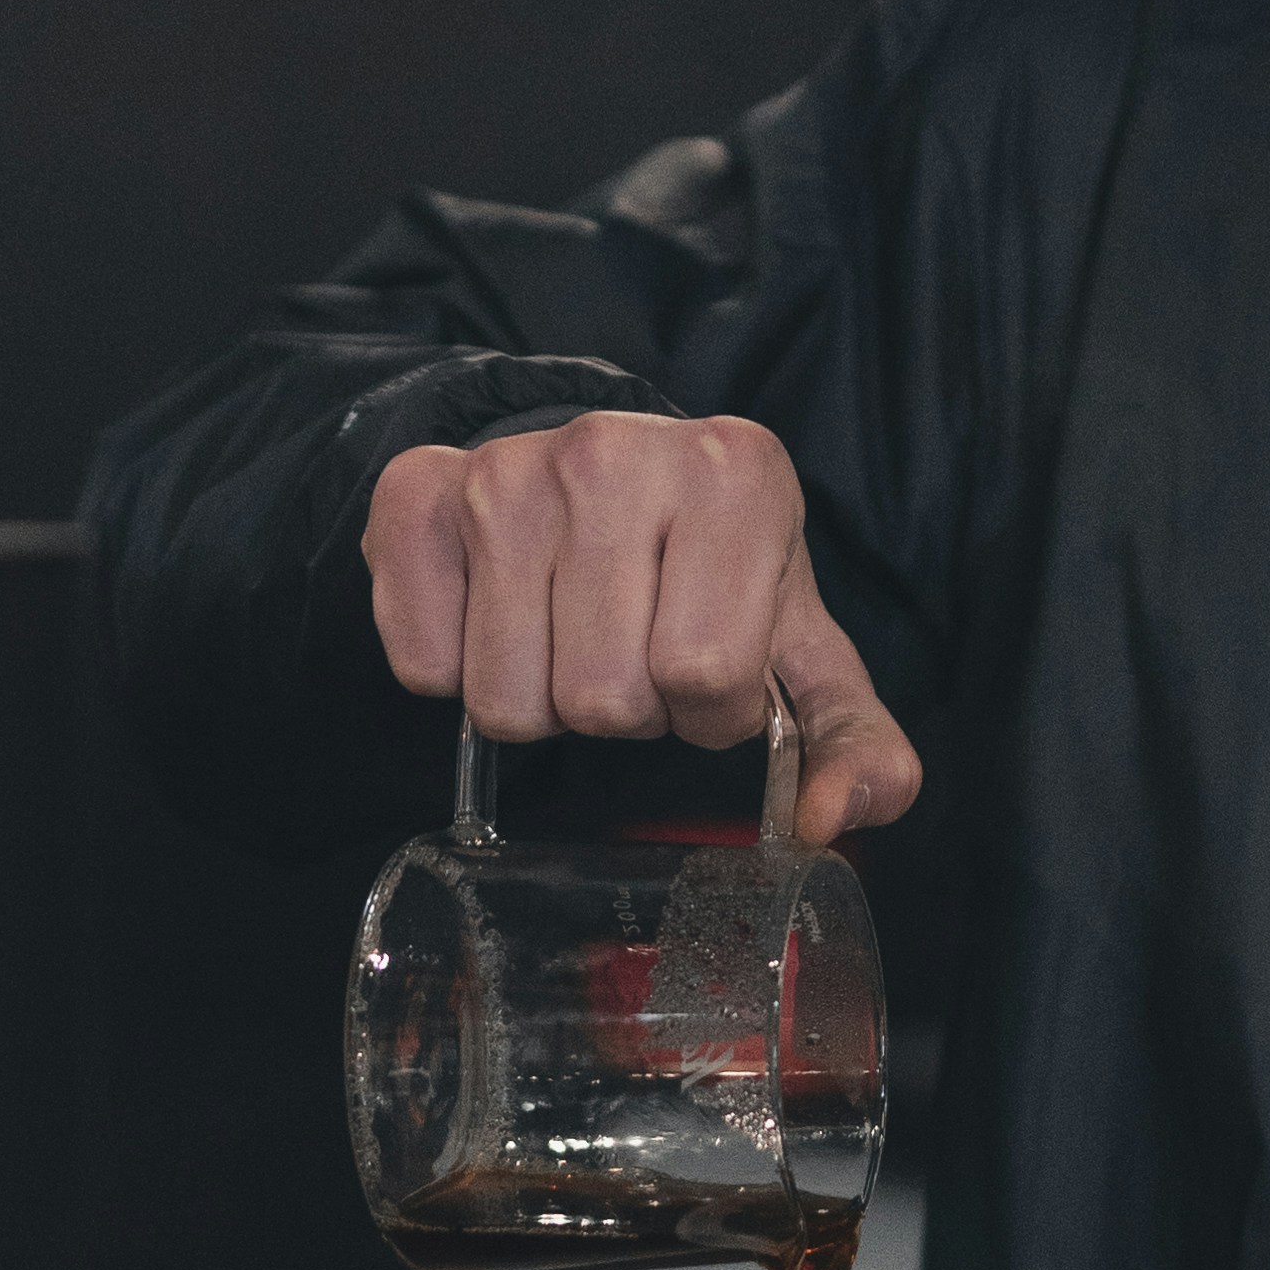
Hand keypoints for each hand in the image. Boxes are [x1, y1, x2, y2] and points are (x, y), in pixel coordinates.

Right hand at [366, 411, 917, 849]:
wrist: (601, 476)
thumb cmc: (709, 577)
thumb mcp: (799, 649)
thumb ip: (854, 743)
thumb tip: (826, 819)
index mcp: (737, 473)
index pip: (705, 673)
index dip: (710, 708)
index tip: (709, 666)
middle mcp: (615, 451)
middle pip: (602, 697)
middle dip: (626, 712)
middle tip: (633, 655)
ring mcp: (506, 468)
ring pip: (507, 701)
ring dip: (543, 703)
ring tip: (571, 638)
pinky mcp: (415, 494)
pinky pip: (425, 668)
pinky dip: (457, 675)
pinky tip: (498, 619)